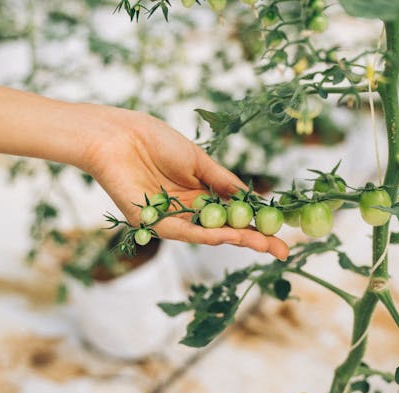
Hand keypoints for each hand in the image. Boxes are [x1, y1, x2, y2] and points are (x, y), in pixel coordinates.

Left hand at [80, 105, 289, 259]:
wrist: (117, 134)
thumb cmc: (155, 140)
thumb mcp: (198, 161)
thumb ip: (222, 181)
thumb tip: (250, 198)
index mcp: (198, 194)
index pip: (233, 214)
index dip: (256, 223)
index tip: (281, 230)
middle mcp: (187, 211)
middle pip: (225, 230)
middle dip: (253, 241)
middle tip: (282, 252)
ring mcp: (170, 218)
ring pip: (208, 234)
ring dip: (236, 240)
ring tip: (264, 245)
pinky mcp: (151, 222)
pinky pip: (183, 231)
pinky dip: (206, 234)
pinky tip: (228, 236)